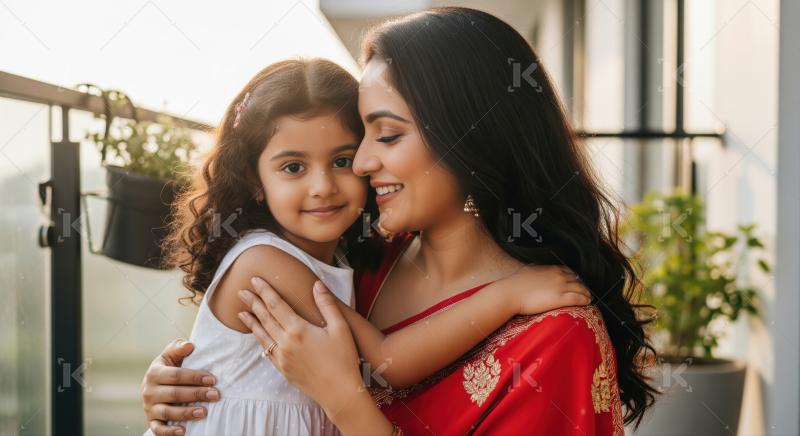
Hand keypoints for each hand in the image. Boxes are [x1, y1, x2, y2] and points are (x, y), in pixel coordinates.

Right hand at [141, 339, 219, 435]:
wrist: (155, 385)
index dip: (194, 377)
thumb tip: (189, 345)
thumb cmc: (169, 368)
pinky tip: (183, 431)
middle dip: (196, 394)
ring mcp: (149, 407)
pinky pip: (158, 429)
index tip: (212, 379)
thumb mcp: (170, 355)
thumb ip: (178, 348)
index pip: (176, 375)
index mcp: (155, 373)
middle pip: (174, 394)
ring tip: (204, 412)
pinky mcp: (151, 421)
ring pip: (168, 412)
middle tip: (215, 395)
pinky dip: (169, 432)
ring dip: (186, 413)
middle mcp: (149, 391)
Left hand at [237, 277, 364, 414]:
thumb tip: (317, 284)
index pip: (276, 304)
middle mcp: (285, 343)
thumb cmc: (344, 359)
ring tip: (241, 312)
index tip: (255, 279)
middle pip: (265, 318)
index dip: (265, 291)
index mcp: (298, 329)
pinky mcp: (283, 370)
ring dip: (251, 322)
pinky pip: (266, 351)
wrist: (339, 393)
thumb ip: (327, 304)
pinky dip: (259, 340)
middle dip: (253, 303)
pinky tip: (257, 335)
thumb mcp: (340, 328)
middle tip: (241, 291)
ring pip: (262, 335)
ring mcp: (282, 358)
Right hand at [500, 265, 591, 314]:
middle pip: (577, 280)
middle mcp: (559, 276)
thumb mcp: (528, 270)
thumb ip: (538, 270)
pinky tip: (587, 302)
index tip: (575, 282)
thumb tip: (537, 270)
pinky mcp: (561, 298)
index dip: (574, 277)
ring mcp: (561, 286)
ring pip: (581, 288)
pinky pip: (578, 298)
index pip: (569, 271)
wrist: (511, 293)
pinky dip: (585, 300)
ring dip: (586, 293)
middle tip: (585, 291)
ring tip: (588, 297)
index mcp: (551, 268)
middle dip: (582, 285)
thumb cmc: (515, 283)